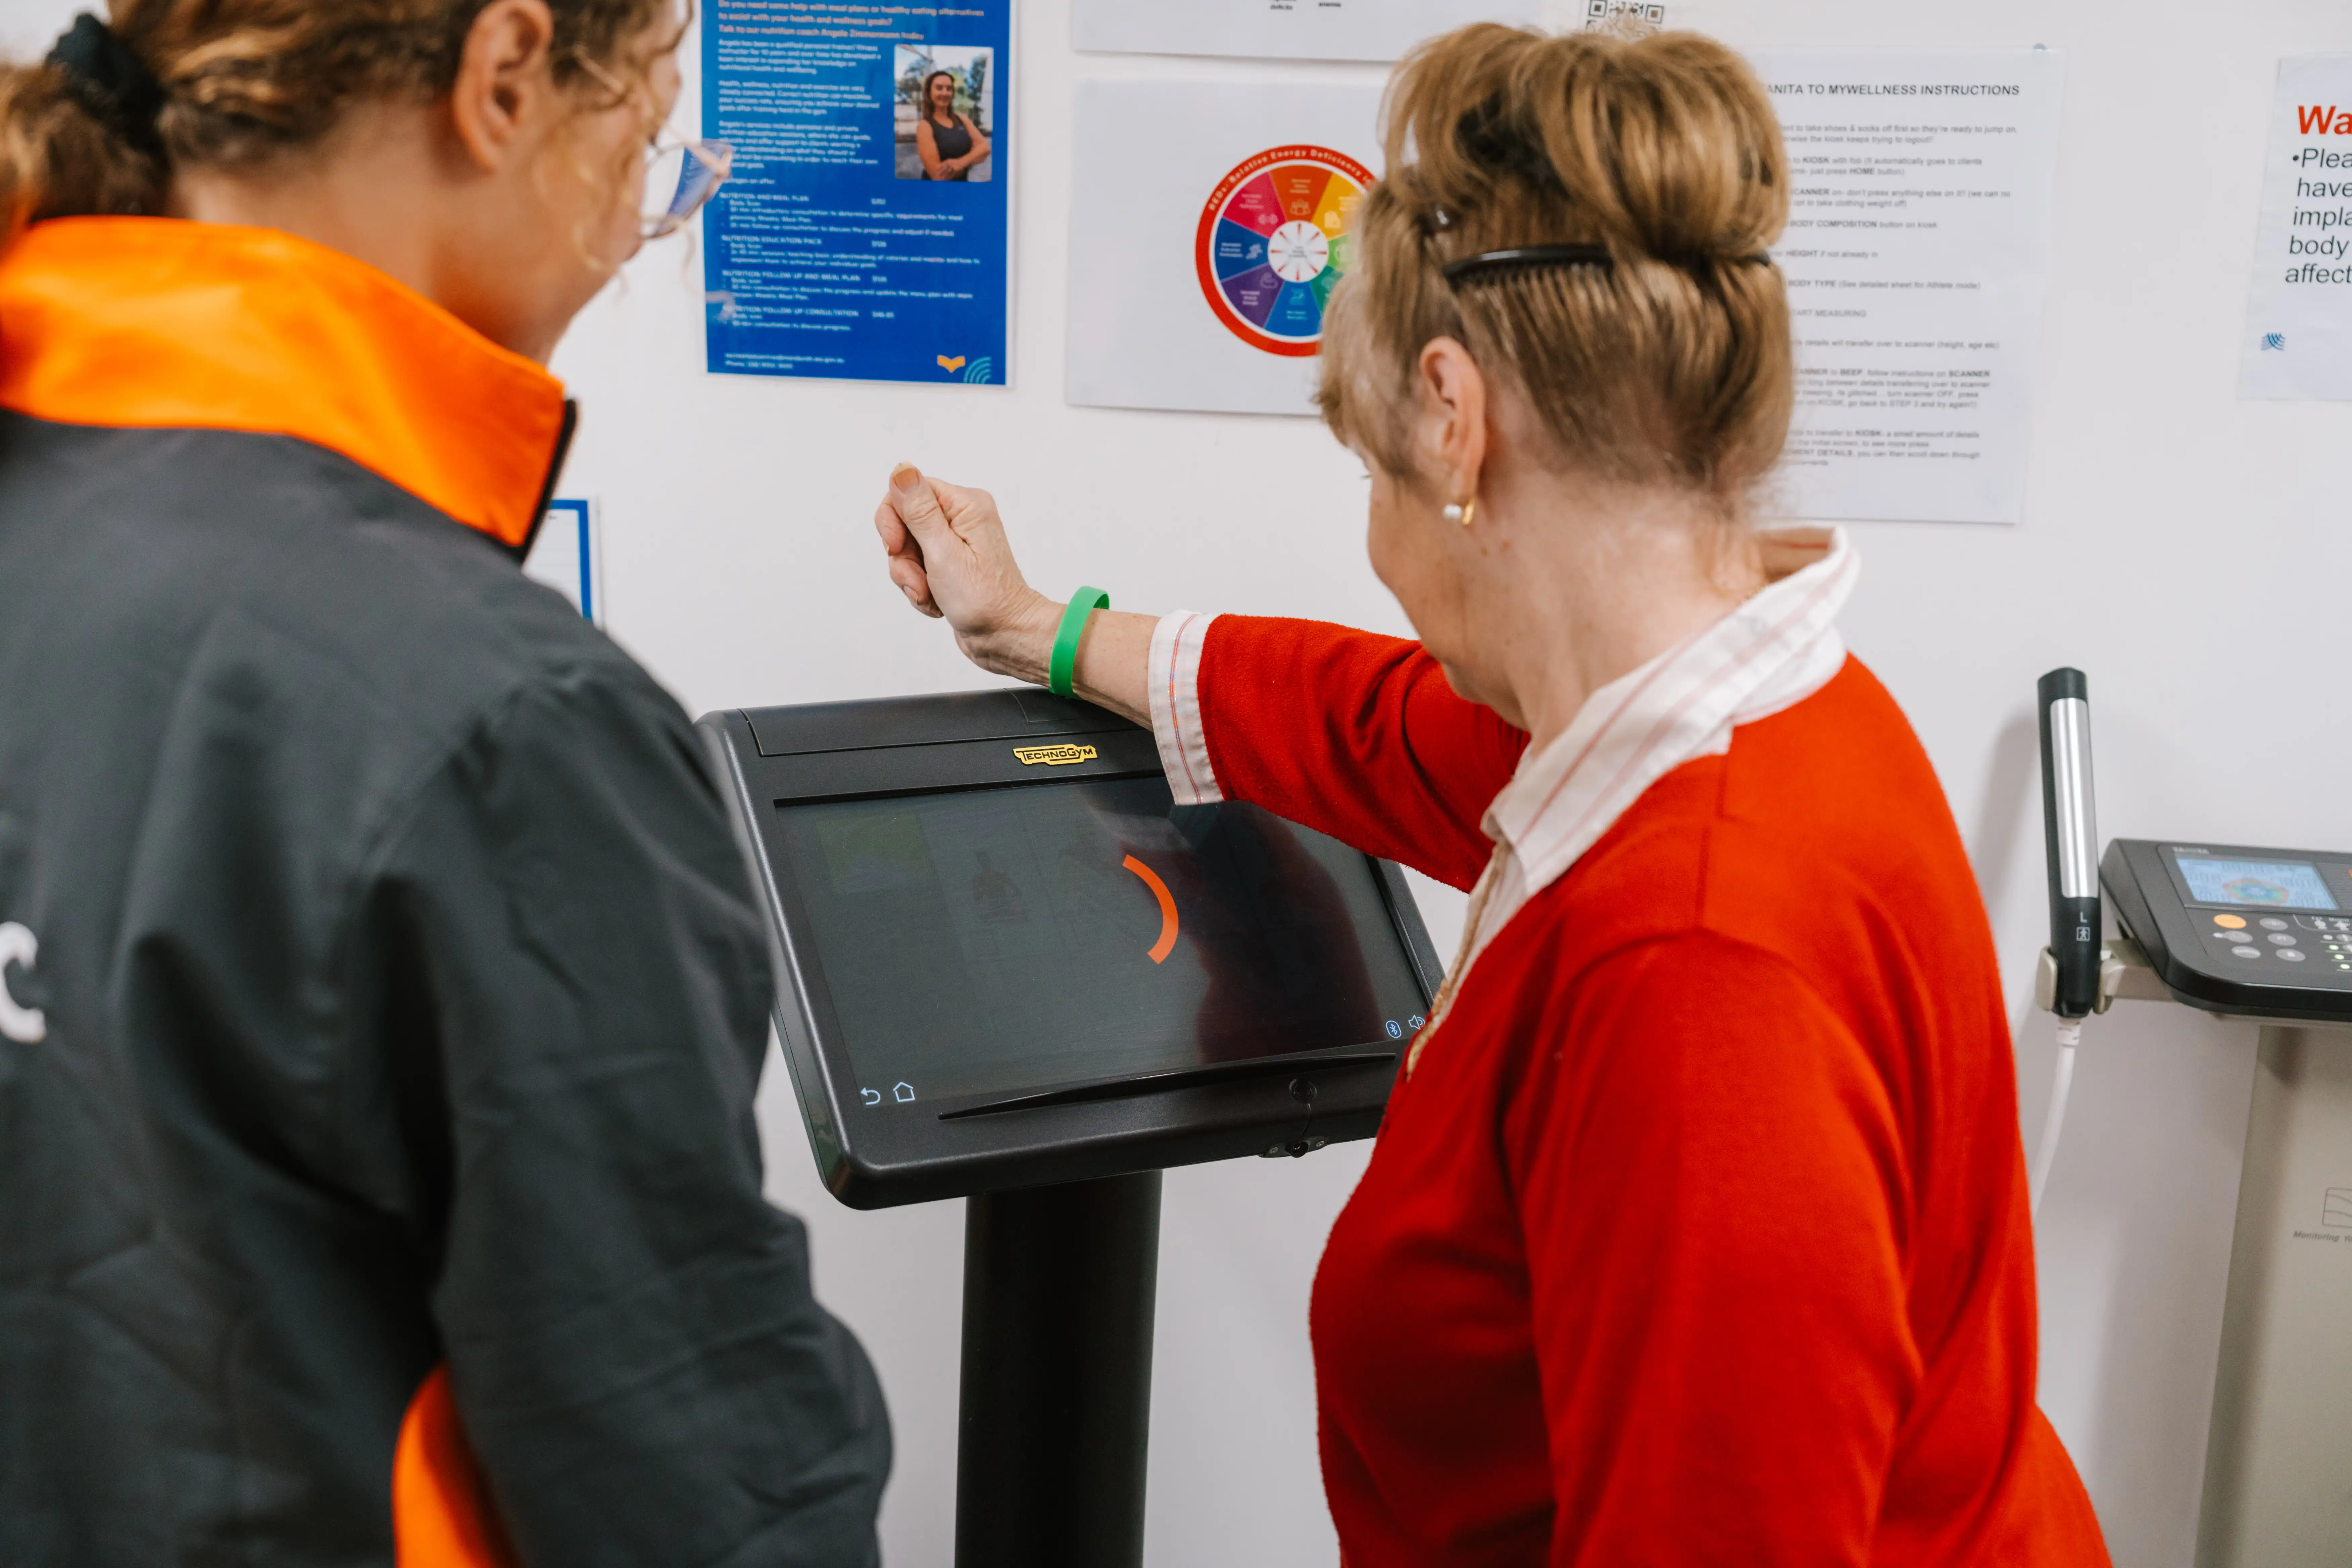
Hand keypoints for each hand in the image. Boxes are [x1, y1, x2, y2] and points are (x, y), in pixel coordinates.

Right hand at [875, 464, 1057, 682]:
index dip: (893, 521)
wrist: (1005, 636)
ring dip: (911, 578)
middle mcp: (962, 517)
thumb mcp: (943, 552)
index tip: (897, 548)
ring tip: (931, 595)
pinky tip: (937, 602)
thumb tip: (903, 470)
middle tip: (920, 582)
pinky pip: (917, 567)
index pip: (907, 491)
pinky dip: (920, 588)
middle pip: (903, 522)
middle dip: (903, 557)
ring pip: (907, 549)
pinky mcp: (951, 562)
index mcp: (965, 504)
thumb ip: (919, 511)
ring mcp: (956, 541)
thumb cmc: (983, 600)